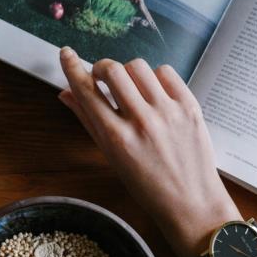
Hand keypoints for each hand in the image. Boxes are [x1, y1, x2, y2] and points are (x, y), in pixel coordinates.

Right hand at [58, 47, 240, 256]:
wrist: (191, 202)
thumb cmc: (147, 186)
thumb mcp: (111, 157)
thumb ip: (88, 122)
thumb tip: (66, 94)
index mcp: (116, 138)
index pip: (86, 91)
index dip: (72, 67)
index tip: (66, 54)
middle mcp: (141, 121)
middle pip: (112, 70)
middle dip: (101, 68)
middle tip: (102, 78)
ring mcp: (168, 112)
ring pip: (138, 66)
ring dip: (128, 72)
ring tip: (131, 88)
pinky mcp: (189, 106)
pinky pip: (165, 72)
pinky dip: (154, 77)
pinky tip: (153, 92)